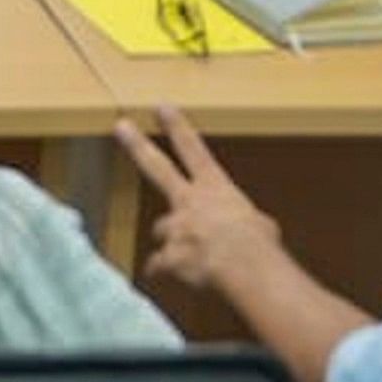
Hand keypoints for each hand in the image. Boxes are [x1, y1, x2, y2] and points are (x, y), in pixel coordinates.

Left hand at [115, 107, 283, 294]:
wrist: (245, 265)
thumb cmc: (259, 245)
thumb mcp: (258, 223)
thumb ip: (239, 219)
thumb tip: (242, 230)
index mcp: (215, 188)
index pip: (193, 149)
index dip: (177, 126)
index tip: (161, 106)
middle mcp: (190, 201)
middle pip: (158, 167)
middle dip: (137, 144)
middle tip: (121, 126)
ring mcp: (176, 227)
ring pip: (162, 229)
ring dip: (172, 240)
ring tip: (193, 254)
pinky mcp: (168, 255)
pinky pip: (159, 264)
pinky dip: (164, 270)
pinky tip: (170, 275)